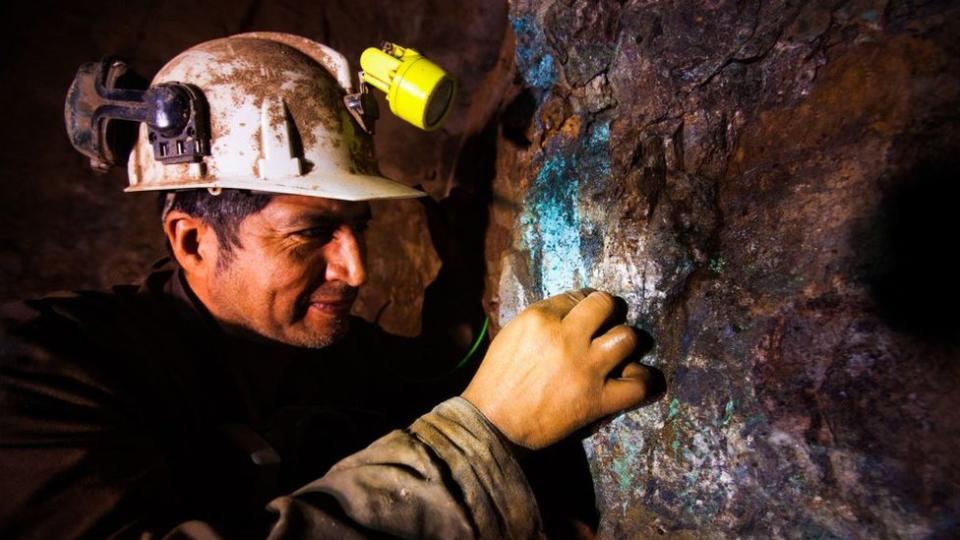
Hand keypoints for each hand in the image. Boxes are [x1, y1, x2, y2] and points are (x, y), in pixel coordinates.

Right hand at [461, 289, 653, 449]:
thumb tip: (574, 312)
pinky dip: (643, 381)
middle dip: (609, 313)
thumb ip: (543, 319)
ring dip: (626, 343)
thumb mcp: (512, 334)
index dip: (584, 305)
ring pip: (627, 337)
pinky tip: (637, 378)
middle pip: (606, 305)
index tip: (586, 316)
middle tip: (606, 326)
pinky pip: (637, 386)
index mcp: (540, 318)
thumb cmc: (497, 378)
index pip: (578, 296)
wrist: (492, 422)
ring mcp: (585, 368)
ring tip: (619, 352)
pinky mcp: (596, 400)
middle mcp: (566, 337)